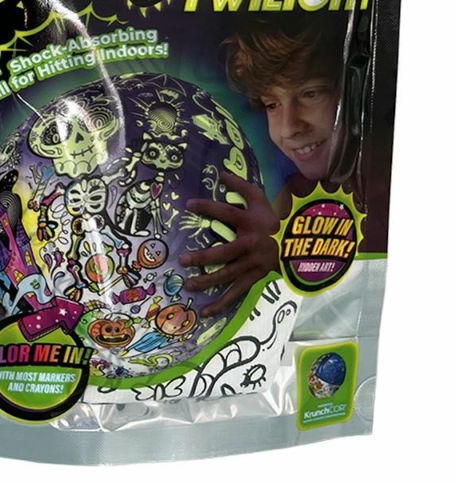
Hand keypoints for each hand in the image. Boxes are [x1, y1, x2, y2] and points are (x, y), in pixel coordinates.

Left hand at [179, 171, 279, 316]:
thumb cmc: (274, 218)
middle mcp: (250, 245)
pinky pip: (236, 293)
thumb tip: (220, 172)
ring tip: (188, 286)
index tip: (189, 205)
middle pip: (224, 253)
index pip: (226, 213)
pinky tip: (205, 312)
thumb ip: (240, 186)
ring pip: (228, 276)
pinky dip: (221, 304)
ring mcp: (252, 264)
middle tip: (183, 260)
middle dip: (203, 258)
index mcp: (250, 223)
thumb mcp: (261, 198)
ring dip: (208, 282)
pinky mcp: (254, 278)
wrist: (299, 243)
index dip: (208, 207)